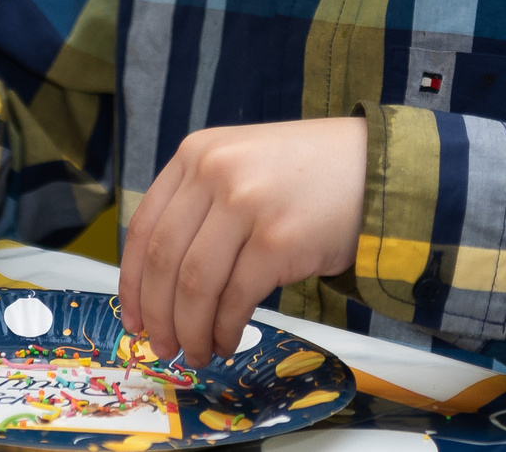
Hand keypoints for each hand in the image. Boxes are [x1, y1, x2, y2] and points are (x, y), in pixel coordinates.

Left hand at [119, 116, 365, 365]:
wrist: (374, 168)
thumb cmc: (307, 176)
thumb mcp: (240, 166)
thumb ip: (200, 205)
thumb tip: (160, 286)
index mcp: (196, 154)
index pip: (144, 227)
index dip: (131, 282)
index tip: (133, 318)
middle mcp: (215, 172)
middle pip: (163, 261)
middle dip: (158, 316)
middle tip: (162, 347)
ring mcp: (246, 203)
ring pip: (195, 285)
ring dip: (190, 330)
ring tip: (196, 352)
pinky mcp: (277, 239)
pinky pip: (235, 298)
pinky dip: (224, 329)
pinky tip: (227, 340)